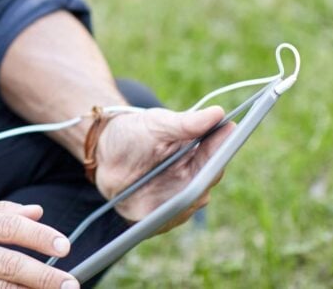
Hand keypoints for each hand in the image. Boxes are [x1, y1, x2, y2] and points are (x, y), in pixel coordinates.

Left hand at [93, 106, 235, 232]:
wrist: (103, 153)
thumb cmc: (134, 134)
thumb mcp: (158, 123)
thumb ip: (186, 123)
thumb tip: (218, 113)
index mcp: (198, 155)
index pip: (217, 153)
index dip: (223, 144)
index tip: (229, 132)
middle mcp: (194, 180)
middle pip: (207, 181)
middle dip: (205, 176)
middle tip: (203, 170)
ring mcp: (179, 199)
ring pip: (190, 203)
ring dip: (187, 199)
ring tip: (183, 194)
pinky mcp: (160, 216)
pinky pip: (168, 220)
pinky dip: (167, 215)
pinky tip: (163, 212)